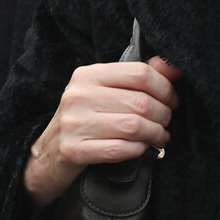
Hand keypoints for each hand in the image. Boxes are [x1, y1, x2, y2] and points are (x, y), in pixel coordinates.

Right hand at [24, 55, 181, 207]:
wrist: (46, 153)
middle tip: (166, 122)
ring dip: (155, 134)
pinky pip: (120, 149)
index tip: (172, 99)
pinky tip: (141, 148)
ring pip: (134, 126)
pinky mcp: (74, 150)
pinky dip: (138, 150)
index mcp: (88, 75)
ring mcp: (74, 123)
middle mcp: (79, 95)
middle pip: (140, 101)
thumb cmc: (83, 119)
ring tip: (160, 136)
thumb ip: (137, 78)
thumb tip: (172, 66)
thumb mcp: (104, 91)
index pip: (139, 73)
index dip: (165, 87)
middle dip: (163, 114)